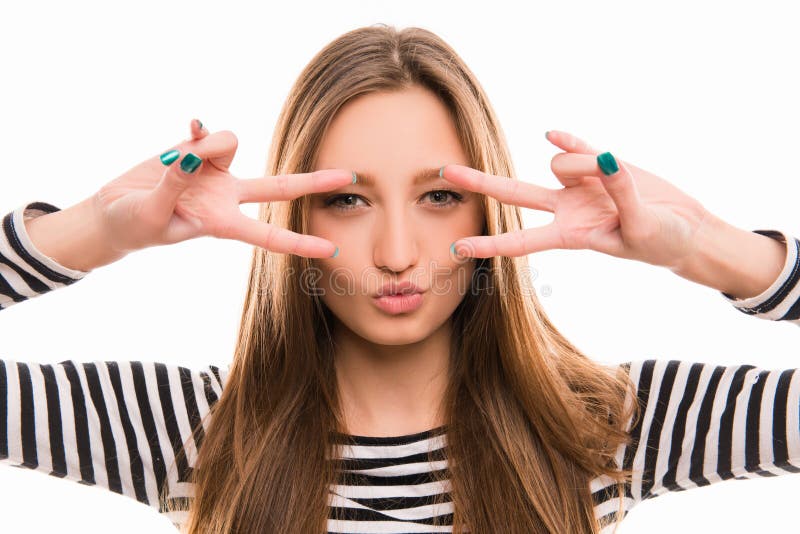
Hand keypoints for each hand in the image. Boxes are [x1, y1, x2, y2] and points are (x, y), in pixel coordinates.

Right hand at [92, 119, 353, 257]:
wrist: (112, 212)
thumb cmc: (133, 225)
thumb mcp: (151, 213)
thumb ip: (175, 184)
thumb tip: (195, 154)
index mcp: (221, 223)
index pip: (267, 236)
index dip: (298, 243)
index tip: (330, 248)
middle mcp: (226, 198)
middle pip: (278, 188)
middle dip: (312, 182)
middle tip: (349, 175)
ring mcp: (214, 174)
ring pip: (231, 145)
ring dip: (212, 143)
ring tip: (176, 157)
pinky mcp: (196, 152)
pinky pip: (207, 132)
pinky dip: (200, 129)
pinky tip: (190, 124)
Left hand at [442, 130, 713, 271]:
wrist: (686, 230)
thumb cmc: (663, 241)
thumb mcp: (641, 223)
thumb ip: (620, 191)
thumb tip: (603, 156)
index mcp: (571, 235)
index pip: (521, 241)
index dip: (489, 245)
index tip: (456, 249)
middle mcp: (567, 210)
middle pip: (514, 194)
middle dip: (481, 183)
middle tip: (446, 171)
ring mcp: (581, 187)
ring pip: (560, 163)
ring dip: (585, 163)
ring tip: (625, 183)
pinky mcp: (600, 165)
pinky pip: (575, 147)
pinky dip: (566, 141)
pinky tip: (552, 134)